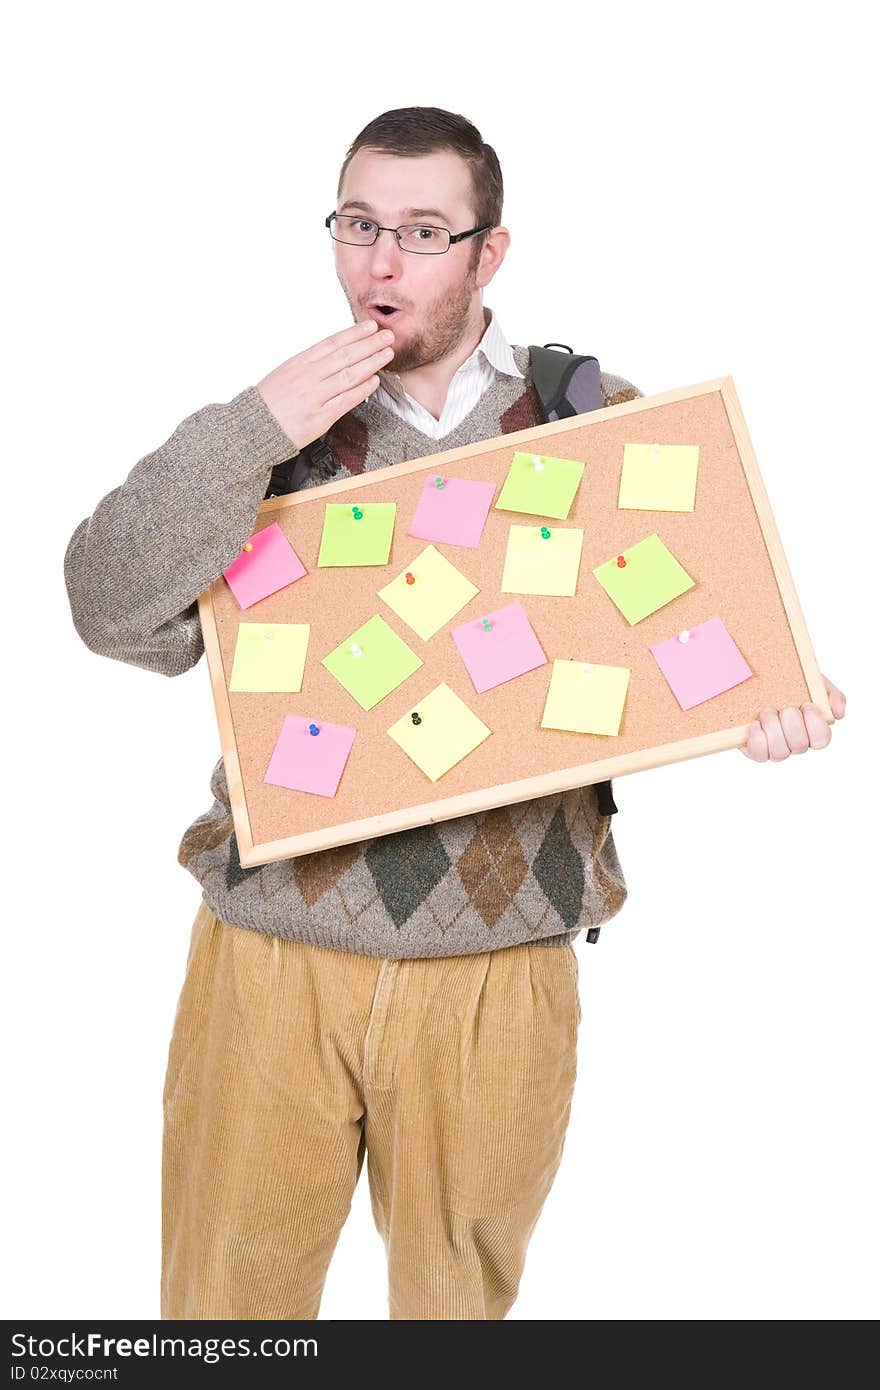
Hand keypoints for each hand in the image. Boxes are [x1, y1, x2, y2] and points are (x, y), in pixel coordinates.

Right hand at [256, 319, 395, 450]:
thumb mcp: (285, 373)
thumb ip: (309, 365)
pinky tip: (375, 381)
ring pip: (349, 375)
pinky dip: (362, 389)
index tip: (369, 327)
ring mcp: (315, 396)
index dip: (354, 334)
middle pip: (345, 356)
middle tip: (387, 336)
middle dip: (369, 344)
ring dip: (371, 363)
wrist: (253, 427)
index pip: (332, 343)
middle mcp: (308, 377)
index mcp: (299, 363)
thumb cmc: (269, 403)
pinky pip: (346, 400)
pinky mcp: (320, 417)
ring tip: (387, 354)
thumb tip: (334, 357)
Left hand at [740, 674, 845, 761]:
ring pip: (780, 753)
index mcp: (811, 728)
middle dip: (792, 724)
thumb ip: (829, 693)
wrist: (756, 681)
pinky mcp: (756, 749)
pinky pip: (759, 754)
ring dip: (773, 729)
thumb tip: (837, 713)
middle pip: (800, 745)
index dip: (816, 726)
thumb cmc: (787, 683)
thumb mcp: (812, 681)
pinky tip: (755, 724)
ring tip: (767, 711)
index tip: (808, 706)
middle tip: (785, 708)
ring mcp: (775, 747)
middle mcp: (795, 741)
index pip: (822, 739)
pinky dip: (758, 739)